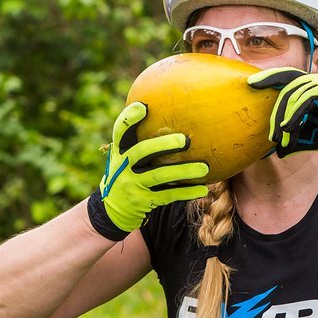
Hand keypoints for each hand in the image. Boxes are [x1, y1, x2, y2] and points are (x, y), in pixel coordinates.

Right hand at [87, 101, 209, 240]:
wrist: (112, 211)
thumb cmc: (127, 175)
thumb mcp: (125, 159)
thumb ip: (139, 143)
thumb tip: (170, 115)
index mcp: (118, 152)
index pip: (120, 131)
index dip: (129, 118)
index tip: (143, 106)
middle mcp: (121, 167)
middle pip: (141, 152)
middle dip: (163, 145)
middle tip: (185, 140)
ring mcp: (131, 186)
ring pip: (159, 175)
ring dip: (183, 171)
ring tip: (205, 167)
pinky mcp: (142, 202)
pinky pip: (168, 195)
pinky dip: (186, 192)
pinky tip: (203, 188)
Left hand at [247, 69, 317, 157]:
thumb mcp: (309, 136)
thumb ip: (292, 138)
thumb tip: (273, 152)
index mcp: (310, 86)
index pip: (285, 77)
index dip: (267, 77)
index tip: (249, 83)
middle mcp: (316, 79)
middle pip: (286, 87)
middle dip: (274, 111)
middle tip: (270, 134)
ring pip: (294, 94)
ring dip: (284, 117)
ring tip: (279, 136)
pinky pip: (307, 99)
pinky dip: (295, 114)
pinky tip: (288, 127)